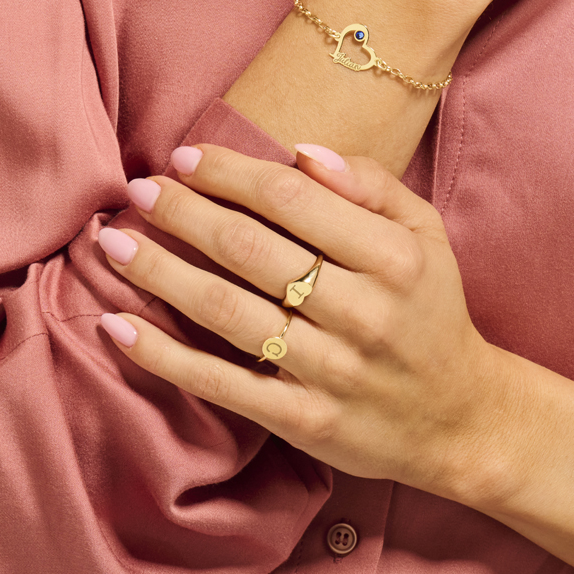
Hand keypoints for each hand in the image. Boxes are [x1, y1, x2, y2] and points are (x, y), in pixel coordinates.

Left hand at [97, 147, 509, 495]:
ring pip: (224, 310)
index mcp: (393, 258)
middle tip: (140, 190)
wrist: (460, 418)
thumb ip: (373, 187)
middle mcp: (361, 312)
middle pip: (249, 247)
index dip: (228, 172)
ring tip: (114, 242)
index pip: (291, 198)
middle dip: (182, 211)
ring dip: (158, 271)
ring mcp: (329, 370)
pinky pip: (220, 383)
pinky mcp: (303, 420)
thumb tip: (300, 153)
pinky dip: (163, 355)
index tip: (185, 158)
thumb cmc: (433, 314)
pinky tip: (118, 326)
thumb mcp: (428, 238)